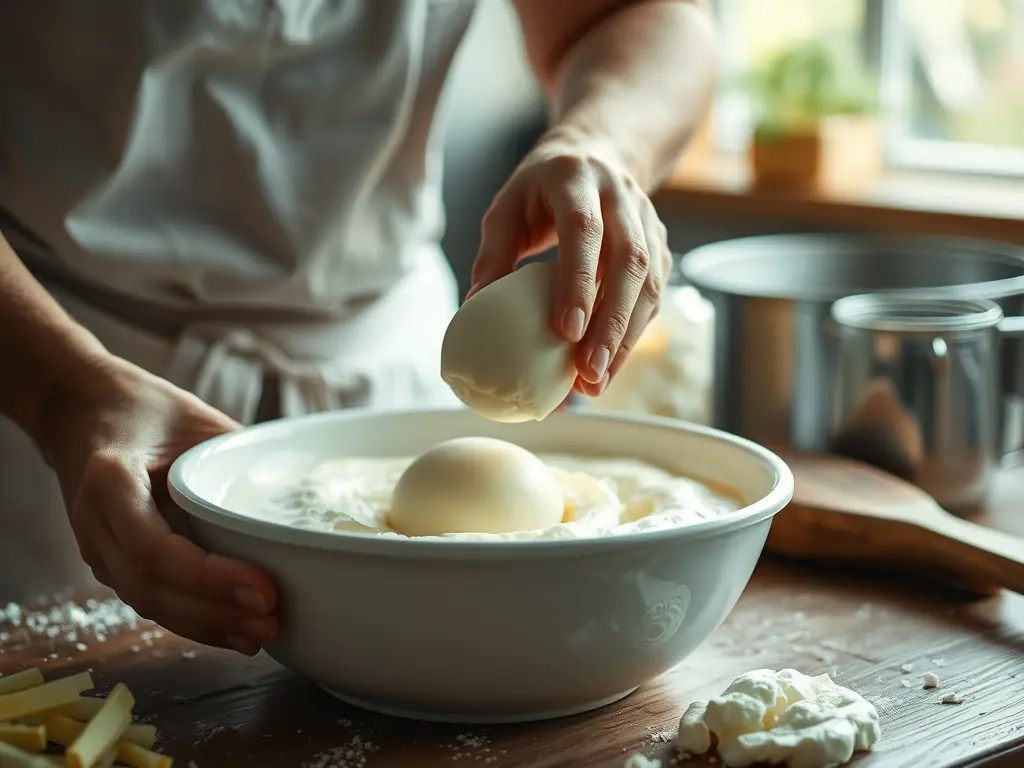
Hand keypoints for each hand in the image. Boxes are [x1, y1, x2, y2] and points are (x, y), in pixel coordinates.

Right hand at [40, 354, 276, 653]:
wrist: (82, 410)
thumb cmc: (143, 409)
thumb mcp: (193, 418)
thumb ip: (236, 456)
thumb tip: (300, 491)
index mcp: (109, 480)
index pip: (154, 548)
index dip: (209, 577)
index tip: (263, 588)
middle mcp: (94, 523)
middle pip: (150, 587)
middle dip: (214, 612)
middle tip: (272, 619)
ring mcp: (97, 548)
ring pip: (148, 602)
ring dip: (207, 625)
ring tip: (262, 633)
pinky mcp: (112, 561)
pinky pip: (152, 599)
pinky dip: (194, 620)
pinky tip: (235, 632)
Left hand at [469, 132, 671, 396]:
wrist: (597, 154)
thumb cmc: (539, 192)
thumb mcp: (506, 209)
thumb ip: (493, 256)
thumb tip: (474, 310)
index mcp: (576, 180)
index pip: (584, 231)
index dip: (579, 281)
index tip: (566, 331)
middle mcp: (621, 197)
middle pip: (628, 262)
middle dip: (611, 324)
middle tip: (587, 372)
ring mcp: (648, 220)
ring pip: (651, 283)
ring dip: (626, 338)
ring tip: (596, 381)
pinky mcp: (660, 245)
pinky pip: (655, 294)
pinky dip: (633, 333)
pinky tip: (609, 363)